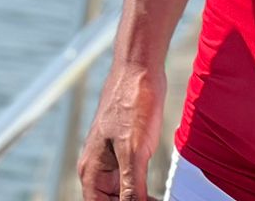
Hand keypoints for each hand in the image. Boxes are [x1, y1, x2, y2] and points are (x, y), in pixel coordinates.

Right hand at [79, 63, 166, 200]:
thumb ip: (132, 188)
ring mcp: (114, 160)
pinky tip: (161, 195)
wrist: (140, 68)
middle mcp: (100, 169)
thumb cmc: (132, 101)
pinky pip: (136, 182)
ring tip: (161, 200)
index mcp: (92, 171)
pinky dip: (147, 193)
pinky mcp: (129, 152)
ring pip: (126, 196)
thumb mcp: (133, 151)